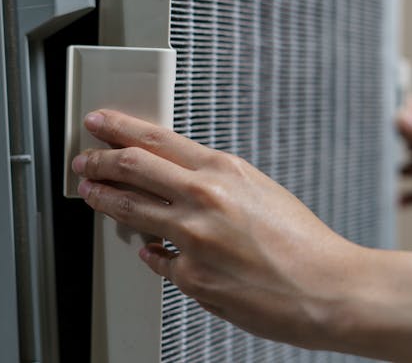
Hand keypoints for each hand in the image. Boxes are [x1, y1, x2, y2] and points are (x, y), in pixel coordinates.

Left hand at [71, 110, 363, 349]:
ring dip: (103, 199)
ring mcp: (192, 239)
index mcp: (222, 170)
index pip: (155, 138)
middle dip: (98, 160)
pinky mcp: (191, 278)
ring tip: (92, 193)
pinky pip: (157, 259)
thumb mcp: (260, 190)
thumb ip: (215, 182)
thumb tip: (179, 182)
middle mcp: (202, 199)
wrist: (328, 289)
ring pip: (129, 209)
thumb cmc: (303, 241)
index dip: (118, 128)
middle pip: (130, 167)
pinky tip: (145, 248)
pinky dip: (148, 251)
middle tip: (83, 160)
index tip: (99, 123)